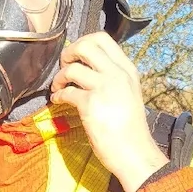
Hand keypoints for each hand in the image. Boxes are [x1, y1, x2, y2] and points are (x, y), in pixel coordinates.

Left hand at [50, 33, 167, 191]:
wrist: (135, 153)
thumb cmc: (130, 128)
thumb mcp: (128, 94)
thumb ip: (113, 78)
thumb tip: (87, 69)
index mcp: (127, 70)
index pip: (103, 39)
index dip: (83, 42)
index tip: (76, 57)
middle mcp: (117, 74)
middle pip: (86, 45)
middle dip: (68, 53)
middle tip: (65, 67)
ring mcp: (104, 88)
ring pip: (72, 68)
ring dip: (59, 77)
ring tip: (58, 87)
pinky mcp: (91, 104)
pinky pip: (66, 91)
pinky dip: (57, 95)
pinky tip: (58, 101)